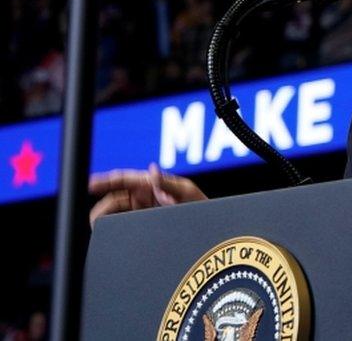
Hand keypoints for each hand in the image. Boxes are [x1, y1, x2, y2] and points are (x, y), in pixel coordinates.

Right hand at [89, 163, 206, 226]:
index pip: (122, 179)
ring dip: (106, 219)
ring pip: (114, 214)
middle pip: (113, 199)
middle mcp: (142, 196)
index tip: (90, 184)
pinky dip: (113, 229)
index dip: (104, 181)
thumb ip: (167, 183)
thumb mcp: (187, 192)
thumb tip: (151, 171)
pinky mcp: (141, 225)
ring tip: (101, 228)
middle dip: (103, 206)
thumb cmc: (201, 205)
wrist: (207, 227)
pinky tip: (109, 234)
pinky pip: (121, 225)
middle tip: (96, 219)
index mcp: (149, 183)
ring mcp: (140, 211)